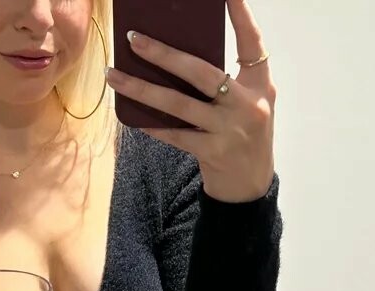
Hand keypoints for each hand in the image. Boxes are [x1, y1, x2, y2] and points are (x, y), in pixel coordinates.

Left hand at [104, 0, 275, 202]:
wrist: (251, 188)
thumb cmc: (243, 136)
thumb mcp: (247, 104)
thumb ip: (226, 81)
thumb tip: (175, 55)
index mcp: (260, 86)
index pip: (252, 43)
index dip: (241, 15)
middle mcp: (248, 106)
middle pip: (202, 73)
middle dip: (164, 54)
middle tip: (134, 38)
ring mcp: (230, 131)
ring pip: (179, 104)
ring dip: (142, 89)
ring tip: (114, 75)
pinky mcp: (213, 153)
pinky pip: (175, 135)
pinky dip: (152, 124)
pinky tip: (130, 115)